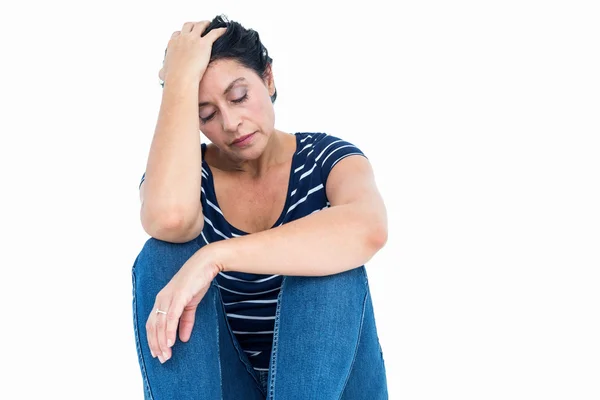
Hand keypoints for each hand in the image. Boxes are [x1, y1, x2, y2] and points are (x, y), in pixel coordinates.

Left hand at [145, 246, 221, 362]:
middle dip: (156, 344)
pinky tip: (171, 342)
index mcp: (162, 300)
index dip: (153, 339)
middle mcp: (161, 299)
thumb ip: (185, 321)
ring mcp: (168, 298)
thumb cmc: (197, 281)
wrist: (205, 264)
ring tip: (166, 355)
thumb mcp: (190, 304)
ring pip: (160, 324)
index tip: (157, 353)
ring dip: (162, 342)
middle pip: (153, 326)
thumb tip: (182, 338)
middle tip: (162, 359)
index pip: (152, 324)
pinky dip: (169, 331)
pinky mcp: (178, 297)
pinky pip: (171, 317)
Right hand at [158, 20, 226, 84]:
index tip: (187, 36)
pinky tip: (224, 30)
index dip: (183, 34)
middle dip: (194, 25)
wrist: (181, 79)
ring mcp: (193, 39)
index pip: (177, 34)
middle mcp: (182, 38)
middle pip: (188, 26)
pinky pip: (214, 33)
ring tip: (210, 25)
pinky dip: (220, 30)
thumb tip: (161, 74)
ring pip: (200, 25)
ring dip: (205, 24)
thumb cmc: (173, 78)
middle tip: (199, 27)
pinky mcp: (204, 43)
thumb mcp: (164, 72)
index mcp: (173, 44)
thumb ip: (163, 71)